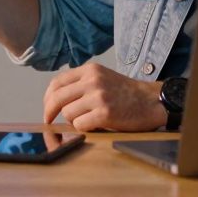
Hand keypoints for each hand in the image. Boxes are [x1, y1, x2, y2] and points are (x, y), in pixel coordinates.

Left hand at [42, 61, 166, 131]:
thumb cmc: (125, 92)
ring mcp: (98, 97)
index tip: (47, 108)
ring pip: (68, 113)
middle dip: (50, 112)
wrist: (150, 101)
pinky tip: (95, 125)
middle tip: (50, 121)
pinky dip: (84, 128)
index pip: (57, 82)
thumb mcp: (102, 77)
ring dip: (74, 120)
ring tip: (88, 119)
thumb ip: (80, 82)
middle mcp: (92, 81)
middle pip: (57, 98)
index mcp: (90, 70)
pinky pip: (80, 125)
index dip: (47, 97)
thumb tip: (54, 98)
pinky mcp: (104, 113)